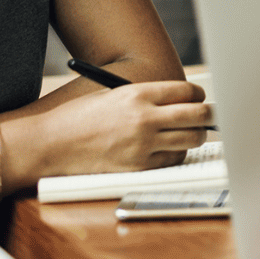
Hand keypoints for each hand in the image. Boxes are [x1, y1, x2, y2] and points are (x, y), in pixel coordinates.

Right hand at [23, 80, 212, 179]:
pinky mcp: (138, 167)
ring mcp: (143, 145)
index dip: (199, 94)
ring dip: (195, 136)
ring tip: (189, 133)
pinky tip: (168, 149)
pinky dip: (176, 154)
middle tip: (208, 116)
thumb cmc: (80, 117)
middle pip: (199, 115)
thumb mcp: (115, 94)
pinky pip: (173, 160)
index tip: (198, 98)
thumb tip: (181, 100)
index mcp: (138, 94)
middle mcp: (145, 118)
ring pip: (192, 139)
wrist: (51, 144)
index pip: (189, 91)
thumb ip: (147, 97)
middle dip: (208, 115)